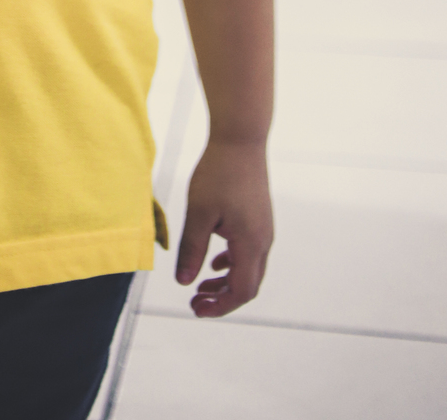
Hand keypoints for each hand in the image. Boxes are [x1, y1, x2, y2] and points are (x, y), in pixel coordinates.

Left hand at [175, 139, 272, 316]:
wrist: (240, 138)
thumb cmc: (218, 173)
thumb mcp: (199, 213)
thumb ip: (192, 250)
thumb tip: (183, 283)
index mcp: (250, 243)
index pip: (241, 291)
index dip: (220, 306)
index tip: (196, 308)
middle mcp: (263, 241)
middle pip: (247, 284)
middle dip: (221, 297)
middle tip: (194, 302)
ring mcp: (263, 229)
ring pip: (248, 268)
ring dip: (225, 281)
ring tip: (200, 285)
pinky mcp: (258, 217)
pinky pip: (248, 251)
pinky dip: (231, 263)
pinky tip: (214, 261)